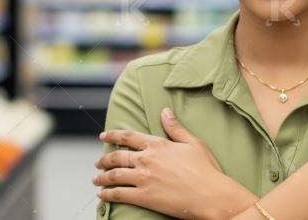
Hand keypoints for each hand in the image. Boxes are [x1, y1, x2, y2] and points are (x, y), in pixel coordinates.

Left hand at [94, 108, 254, 219]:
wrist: (211, 195)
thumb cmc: (206, 169)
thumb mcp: (193, 143)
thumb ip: (175, 127)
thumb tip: (164, 111)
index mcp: (158, 145)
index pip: (128, 136)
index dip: (113, 135)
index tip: (103, 135)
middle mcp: (147, 160)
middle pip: (118, 157)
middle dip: (104, 159)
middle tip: (98, 162)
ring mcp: (144, 179)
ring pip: (114, 175)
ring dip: (102, 177)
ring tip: (96, 179)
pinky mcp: (144, 197)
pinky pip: (119, 194)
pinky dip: (108, 194)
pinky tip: (102, 195)